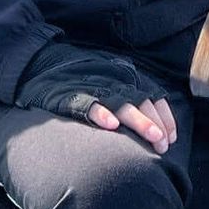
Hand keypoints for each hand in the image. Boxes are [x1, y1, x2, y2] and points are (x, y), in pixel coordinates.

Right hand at [13, 42, 173, 152]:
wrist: (38, 62)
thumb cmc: (76, 78)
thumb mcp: (106, 82)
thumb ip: (125, 98)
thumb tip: (149, 125)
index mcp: (122, 76)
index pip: (152, 95)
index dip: (165, 117)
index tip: (170, 139)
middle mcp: (111, 79)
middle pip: (141, 101)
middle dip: (156, 124)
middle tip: (163, 146)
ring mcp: (91, 86)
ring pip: (121, 103)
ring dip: (139, 121)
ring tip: (153, 137)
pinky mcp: (69, 94)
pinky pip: (87, 104)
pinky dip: (100, 113)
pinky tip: (111, 126)